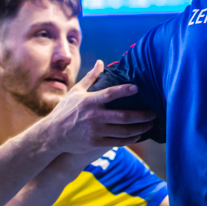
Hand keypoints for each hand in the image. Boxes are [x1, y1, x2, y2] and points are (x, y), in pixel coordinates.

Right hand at [40, 61, 155, 154]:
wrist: (52, 135)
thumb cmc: (65, 110)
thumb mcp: (76, 92)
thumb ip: (91, 78)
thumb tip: (101, 62)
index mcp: (89, 101)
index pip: (110, 94)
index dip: (124, 90)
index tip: (137, 88)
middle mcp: (94, 117)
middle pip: (123, 117)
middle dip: (142, 115)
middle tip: (154, 113)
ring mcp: (95, 131)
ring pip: (124, 131)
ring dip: (140, 128)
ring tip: (150, 124)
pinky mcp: (95, 143)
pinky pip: (118, 142)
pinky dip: (131, 139)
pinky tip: (139, 135)